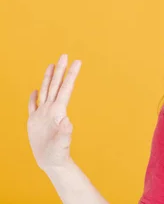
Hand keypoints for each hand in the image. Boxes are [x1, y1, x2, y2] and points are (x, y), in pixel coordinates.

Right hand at [27, 54, 80, 171]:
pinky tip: (35, 90)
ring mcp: (42, 114)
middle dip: (61, 70)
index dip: (71, 75)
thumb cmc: (59, 153)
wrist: (52, 161)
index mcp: (59, 111)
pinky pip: (32, 106)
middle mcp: (51, 109)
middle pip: (56, 85)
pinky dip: (33, 97)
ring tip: (52, 65)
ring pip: (45, 91)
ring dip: (48, 78)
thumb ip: (64, 133)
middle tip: (65, 55)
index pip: (66, 88)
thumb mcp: (62, 143)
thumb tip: (66, 122)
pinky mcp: (34, 121)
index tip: (77, 61)